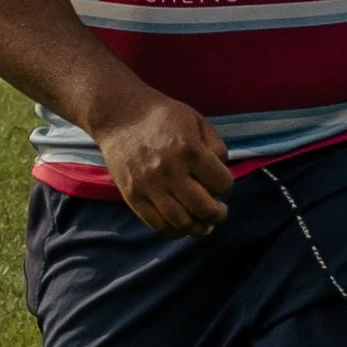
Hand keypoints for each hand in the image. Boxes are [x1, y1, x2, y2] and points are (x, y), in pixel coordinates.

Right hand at [95, 90, 236, 234]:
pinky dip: (174, 231)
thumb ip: (216, 146)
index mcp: (189, 151)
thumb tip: (222, 173)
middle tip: (219, 211)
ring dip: (198, 227)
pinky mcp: (133, 197)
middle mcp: (170, 171)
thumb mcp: (197, 121)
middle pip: (204, 209)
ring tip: (203, 224)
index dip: (225, 184)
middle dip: (217, 214)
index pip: (222, 183)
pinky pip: (157, 225)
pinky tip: (182, 225)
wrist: (120, 116)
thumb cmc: (163, 117)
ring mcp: (149, 187)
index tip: (220, 181)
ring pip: (181, 222)